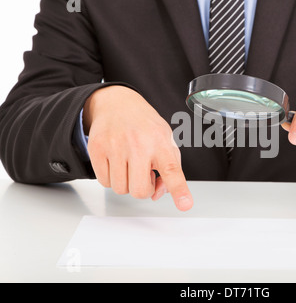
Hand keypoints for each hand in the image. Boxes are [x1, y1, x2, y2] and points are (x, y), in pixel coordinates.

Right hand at [83, 85, 192, 210]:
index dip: (179, 189)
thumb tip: (158, 193)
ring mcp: (116, 146)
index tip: (185, 204)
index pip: (172, 170)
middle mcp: (139, 144)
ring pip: (120, 189)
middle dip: (143, 189)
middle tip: (144, 174)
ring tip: (130, 165)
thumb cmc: (145, 126)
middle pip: (140, 191)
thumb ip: (170, 169)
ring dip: (126, 183)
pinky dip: (111, 177)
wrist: (117, 103)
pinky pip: (104, 182)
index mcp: (161, 142)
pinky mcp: (97, 149)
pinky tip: (117, 162)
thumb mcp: (166, 141)